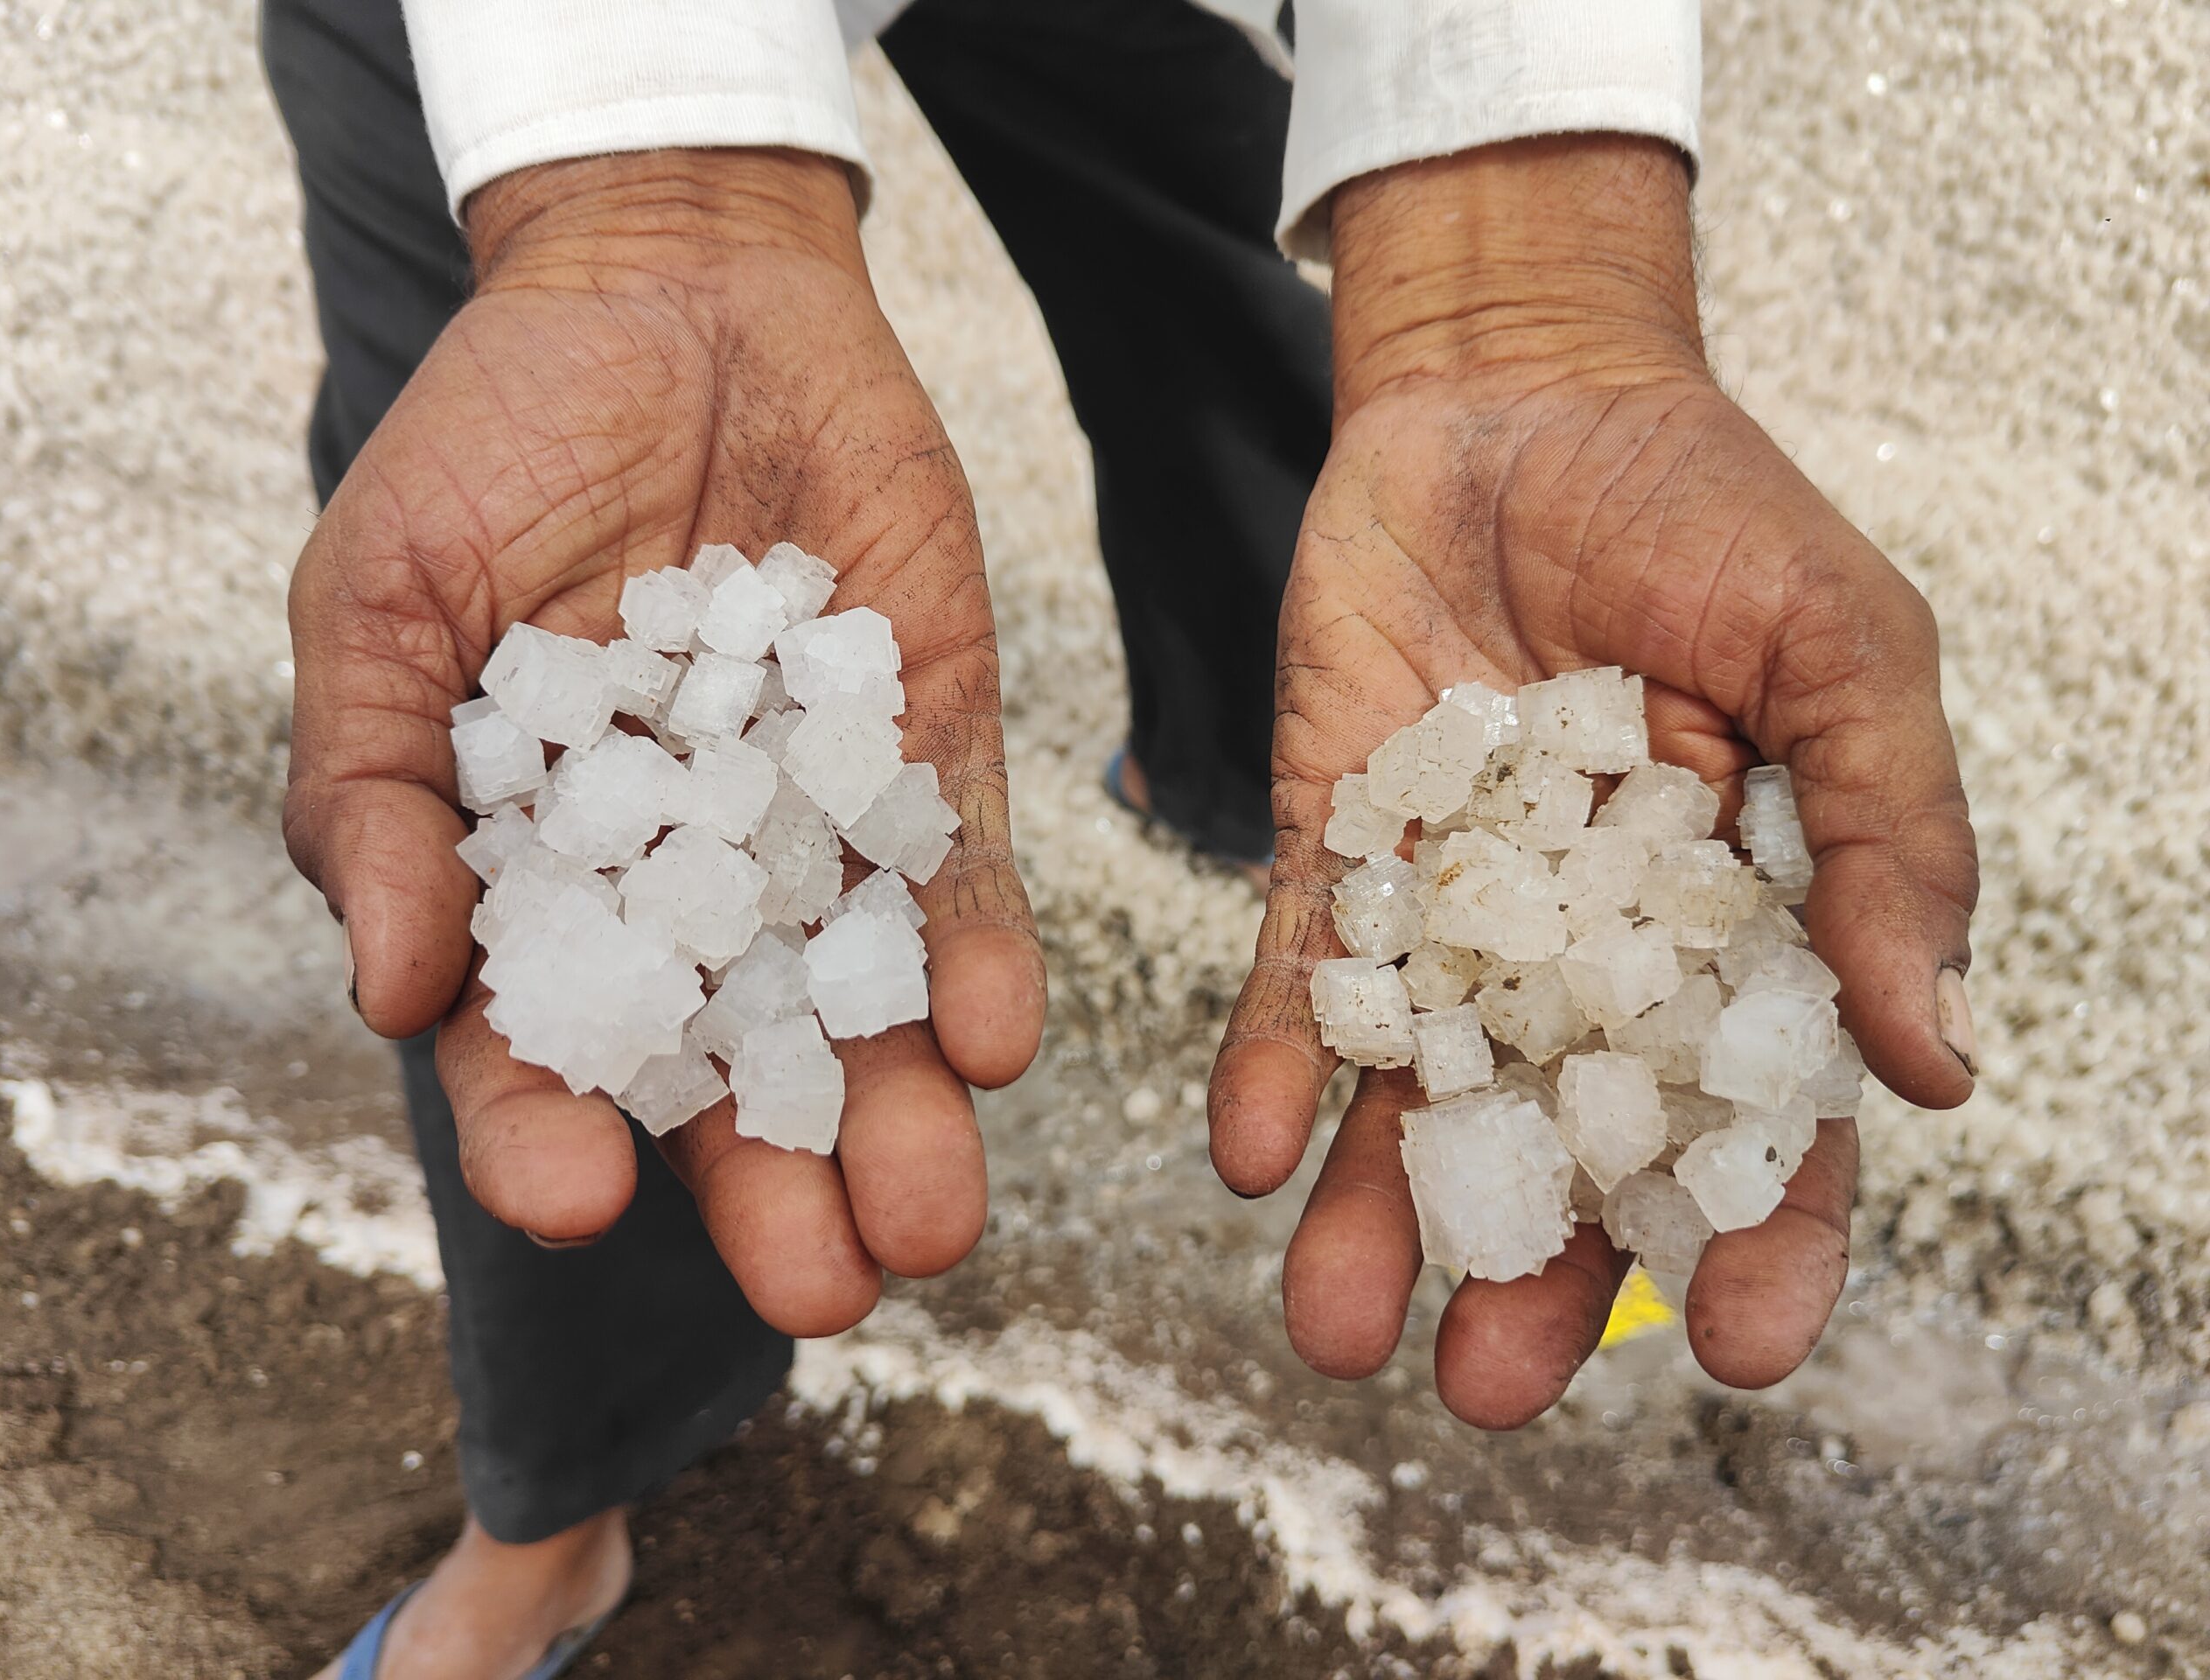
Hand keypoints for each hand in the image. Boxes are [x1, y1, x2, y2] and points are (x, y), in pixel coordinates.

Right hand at [284, 150, 1044, 1334]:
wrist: (672, 289)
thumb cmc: (492, 444)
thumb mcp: (383, 602)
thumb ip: (373, 791)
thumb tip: (389, 988)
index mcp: (541, 876)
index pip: (542, 1037)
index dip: (546, 1124)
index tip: (573, 1199)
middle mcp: (690, 881)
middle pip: (730, 1063)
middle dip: (774, 1180)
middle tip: (824, 1292)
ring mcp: (817, 820)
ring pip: (862, 1000)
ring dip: (903, 1112)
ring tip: (932, 1220)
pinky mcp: (928, 745)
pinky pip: (960, 866)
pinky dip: (978, 950)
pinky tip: (994, 1035)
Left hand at [1209, 138, 1977, 1424]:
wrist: (1517, 384)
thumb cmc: (1710, 507)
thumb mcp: (1840, 652)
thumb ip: (1882, 842)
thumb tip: (1935, 1064)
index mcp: (1739, 922)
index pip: (1759, 1112)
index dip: (1753, 1236)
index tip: (1726, 1348)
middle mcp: (1590, 944)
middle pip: (1570, 1140)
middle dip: (1532, 1265)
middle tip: (1485, 1391)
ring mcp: (1458, 902)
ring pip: (1420, 1088)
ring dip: (1376, 1210)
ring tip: (1335, 1329)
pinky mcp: (1338, 841)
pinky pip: (1302, 972)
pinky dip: (1272, 1059)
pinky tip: (1243, 1152)